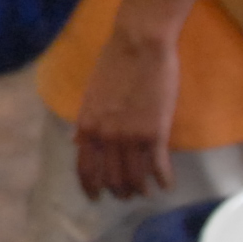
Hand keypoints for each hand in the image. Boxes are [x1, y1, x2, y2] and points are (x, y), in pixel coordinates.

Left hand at [70, 16, 178, 200]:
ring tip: (145, 191)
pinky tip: (166, 185)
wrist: (139, 44)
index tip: (95, 197)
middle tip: (127, 195)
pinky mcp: (155, 132)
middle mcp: (106, 137)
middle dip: (119, 191)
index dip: (90, 187)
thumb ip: (85, 122)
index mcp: (87, 127)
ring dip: (140, 188)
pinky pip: (158, 166)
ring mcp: (130, 137)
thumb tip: (76, 141)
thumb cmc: (114, 63)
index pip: (85, 168)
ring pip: (134, 177)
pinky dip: (163, 179)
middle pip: (111, 178)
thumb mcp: (91, 95)